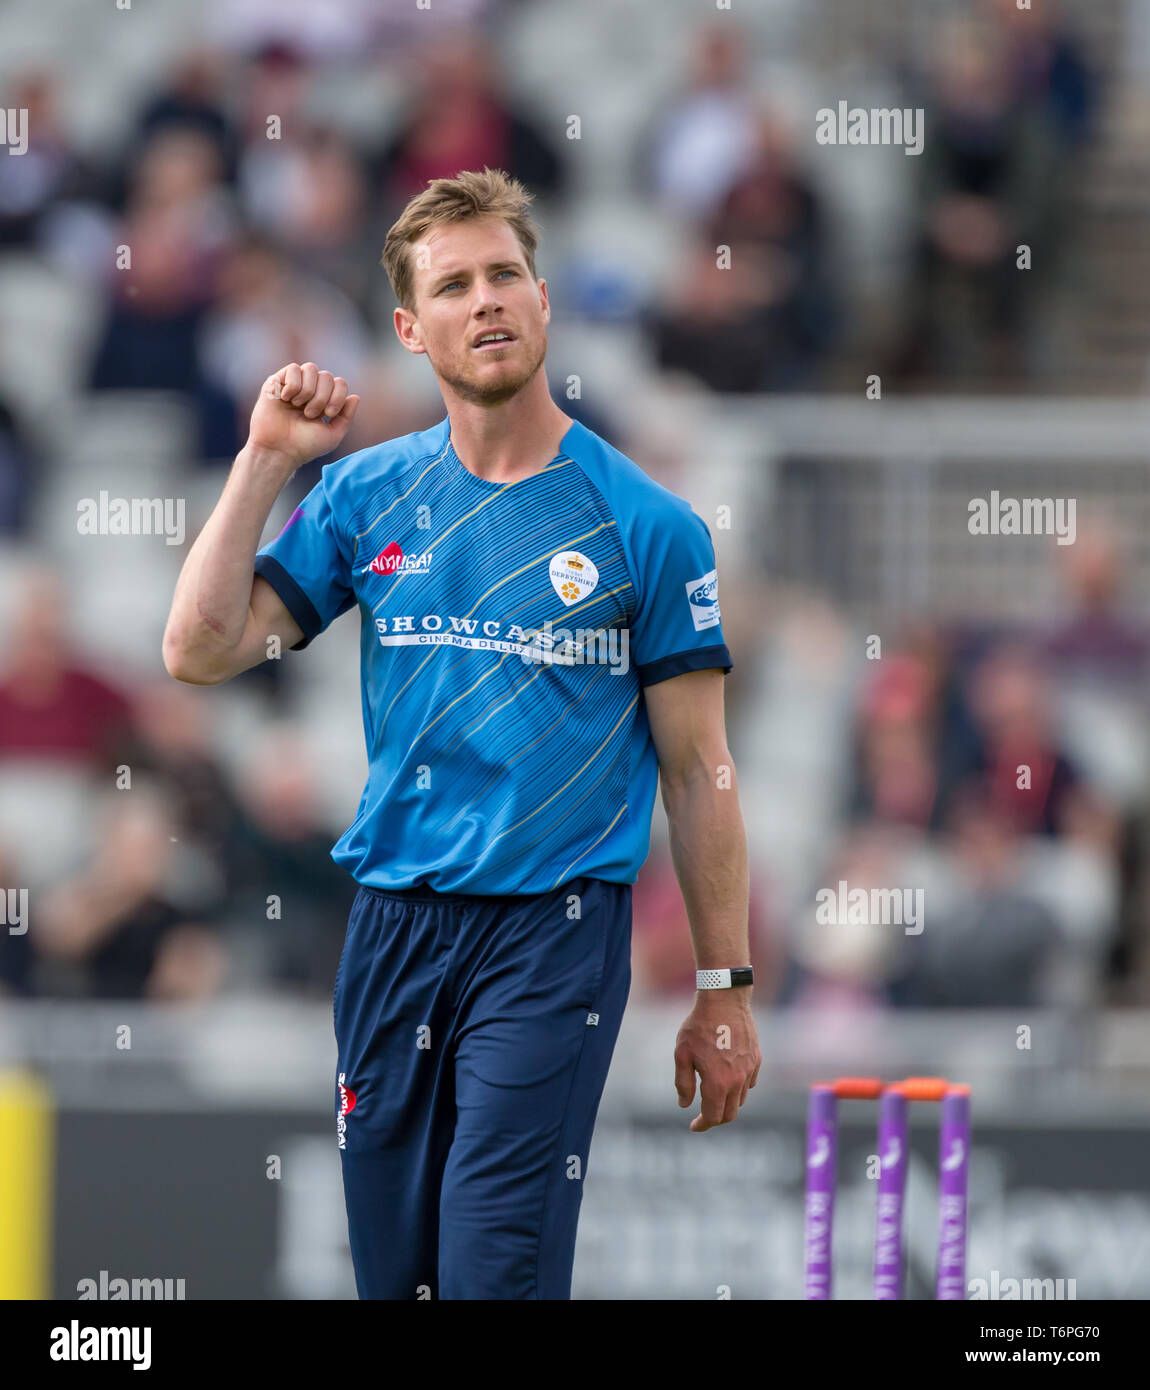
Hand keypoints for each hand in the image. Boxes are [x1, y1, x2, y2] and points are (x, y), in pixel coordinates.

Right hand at [247, 361, 360, 470]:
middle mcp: (310, 390)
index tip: (328, 414)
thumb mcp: (333, 434)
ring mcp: (293, 384)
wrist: (279, 449)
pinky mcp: (276, 381)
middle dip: (322, 397)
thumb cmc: (305, 446)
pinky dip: (293, 385)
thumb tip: (355, 396)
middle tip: (310, 414)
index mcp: (324, 401)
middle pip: (327, 376)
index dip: (338, 396)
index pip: (339, 383)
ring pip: (311, 368)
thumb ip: (346, 416)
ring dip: (308, 390)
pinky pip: (293, 368)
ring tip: (299, 406)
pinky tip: (285, 398)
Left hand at [673, 992, 760, 1131]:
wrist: (724, 1000)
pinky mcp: (756, 1059)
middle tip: (703, 1115)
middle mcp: (737, 1081)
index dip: (702, 1125)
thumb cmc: (699, 1026)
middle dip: (716, 1119)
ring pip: (741, 1099)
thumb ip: (683, 1083)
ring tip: (713, 1095)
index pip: (713, 1117)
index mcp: (717, 1083)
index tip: (693, 1126)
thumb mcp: (682, 1054)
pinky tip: (727, 1078)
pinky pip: (750, 1083)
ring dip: (727, 1103)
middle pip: (730, 1114)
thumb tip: (685, 1105)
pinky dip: (739, 1088)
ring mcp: (749, 1070)